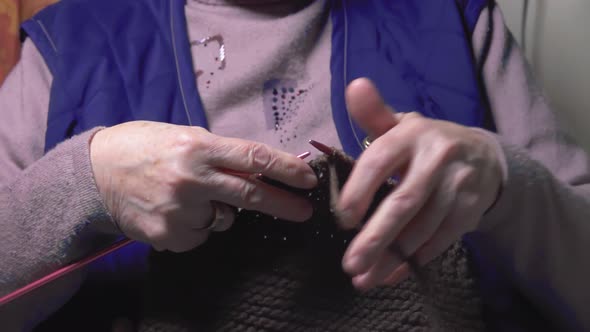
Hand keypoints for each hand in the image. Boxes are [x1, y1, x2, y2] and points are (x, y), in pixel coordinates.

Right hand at [90, 121, 316, 252]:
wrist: (96, 173)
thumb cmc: (145, 147)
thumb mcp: (184, 137)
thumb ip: (220, 154)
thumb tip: (260, 171)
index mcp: (197, 146)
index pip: (253, 157)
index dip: (286, 168)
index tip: (308, 179)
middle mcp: (191, 178)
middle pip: (250, 195)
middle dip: (282, 204)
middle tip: (304, 211)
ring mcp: (178, 209)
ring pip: (222, 220)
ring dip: (218, 211)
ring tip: (187, 195)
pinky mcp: (167, 234)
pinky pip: (199, 235)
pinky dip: (195, 226)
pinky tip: (173, 210)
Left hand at [336, 79, 502, 289]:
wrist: (484, 156)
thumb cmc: (426, 144)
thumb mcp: (401, 125)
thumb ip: (374, 114)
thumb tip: (354, 87)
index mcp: (412, 134)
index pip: (381, 160)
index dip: (360, 190)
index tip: (343, 218)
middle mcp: (438, 158)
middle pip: (404, 202)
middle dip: (376, 237)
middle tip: (350, 264)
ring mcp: (458, 186)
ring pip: (422, 229)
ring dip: (392, 258)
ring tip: (364, 279)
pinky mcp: (470, 210)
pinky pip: (439, 241)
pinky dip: (414, 261)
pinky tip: (390, 275)